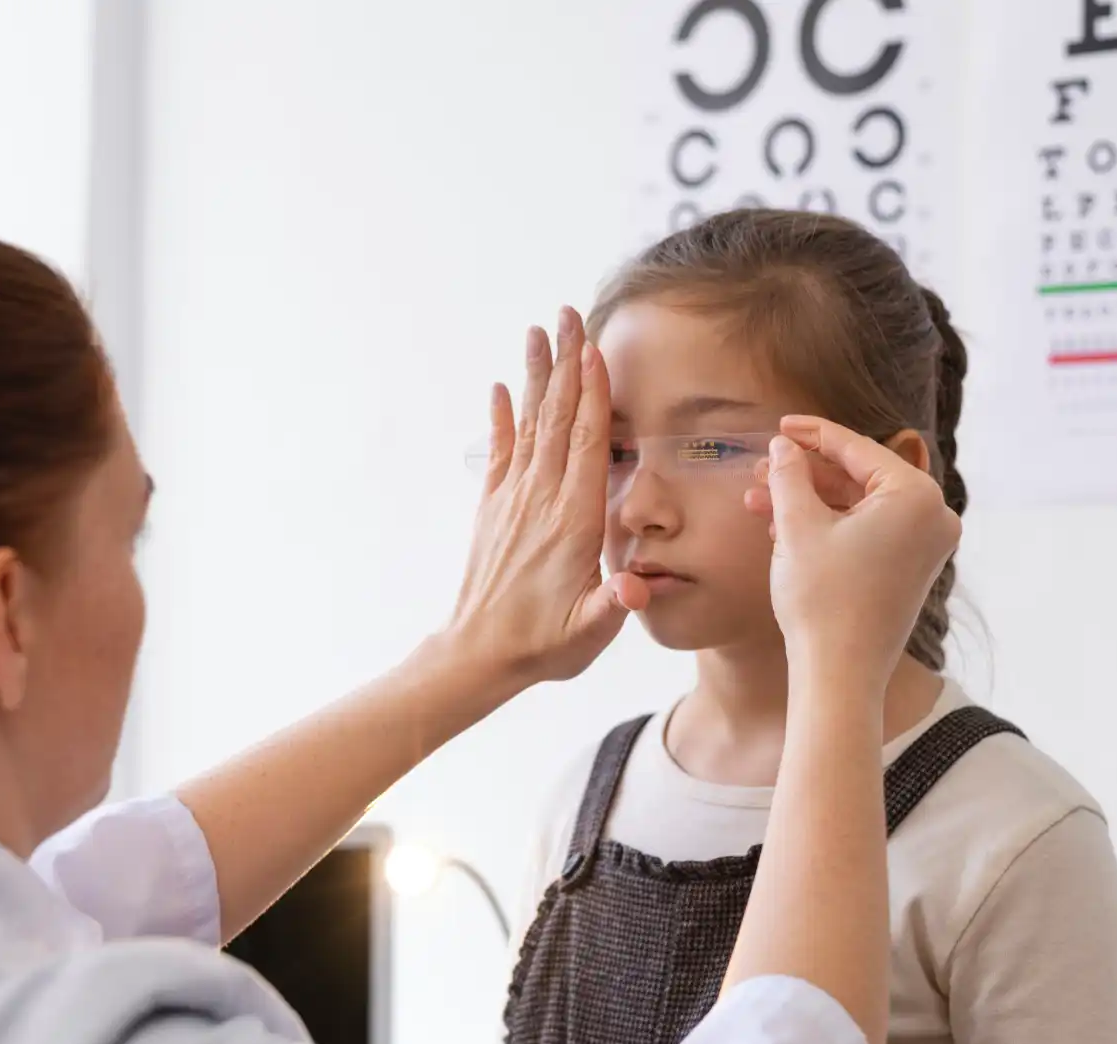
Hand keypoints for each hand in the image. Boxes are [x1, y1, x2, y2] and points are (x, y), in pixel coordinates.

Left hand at [444, 308, 647, 686]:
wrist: (479, 656)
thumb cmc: (544, 645)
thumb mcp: (590, 631)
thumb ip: (616, 604)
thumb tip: (637, 585)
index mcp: (573, 522)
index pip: (584, 445)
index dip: (591, 395)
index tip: (593, 350)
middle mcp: (540, 501)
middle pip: (556, 419)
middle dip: (565, 364)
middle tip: (567, 314)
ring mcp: (513, 502)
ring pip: (530, 425)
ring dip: (536, 376)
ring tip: (538, 331)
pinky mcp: (493, 510)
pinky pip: (500, 453)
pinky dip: (502, 418)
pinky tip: (503, 388)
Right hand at [753, 416, 960, 691]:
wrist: (838, 673)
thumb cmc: (823, 600)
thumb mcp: (797, 526)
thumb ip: (790, 476)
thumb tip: (783, 447)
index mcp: (916, 497)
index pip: (858, 449)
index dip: (813, 434)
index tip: (781, 426)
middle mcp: (932, 517)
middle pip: (859, 476)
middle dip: (804, 474)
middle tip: (761, 468)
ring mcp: (924, 546)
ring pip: (857, 506)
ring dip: (808, 501)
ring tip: (757, 500)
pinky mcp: (909, 569)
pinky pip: (866, 531)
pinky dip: (827, 526)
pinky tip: (780, 527)